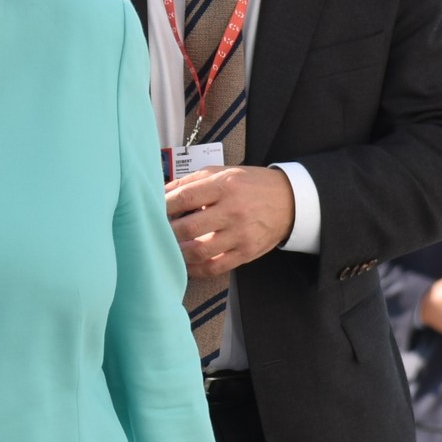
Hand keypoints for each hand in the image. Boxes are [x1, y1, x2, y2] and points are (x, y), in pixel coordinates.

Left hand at [165, 165, 293, 279]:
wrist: (289, 201)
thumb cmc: (251, 185)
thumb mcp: (223, 173)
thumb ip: (191, 181)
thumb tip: (162, 193)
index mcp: (225, 186)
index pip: (185, 198)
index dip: (164, 206)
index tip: (153, 210)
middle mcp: (233, 211)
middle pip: (189, 228)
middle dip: (167, 232)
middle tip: (157, 232)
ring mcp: (240, 234)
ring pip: (200, 251)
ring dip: (178, 252)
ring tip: (169, 247)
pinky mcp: (246, 253)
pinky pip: (215, 266)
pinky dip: (195, 268)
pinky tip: (186, 262)